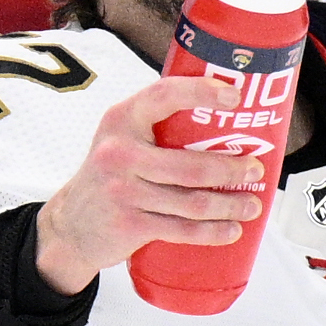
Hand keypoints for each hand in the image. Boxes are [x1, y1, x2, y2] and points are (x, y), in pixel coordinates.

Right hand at [35, 76, 263, 295]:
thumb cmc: (109, 175)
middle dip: (232, 169)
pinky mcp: (129, 224)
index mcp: (122, 120)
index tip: (235, 96)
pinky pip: (181, 230)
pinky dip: (212, 232)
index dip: (201, 92)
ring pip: (192, 201)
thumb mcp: (121, 139)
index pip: (164, 96)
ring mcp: (123, 191)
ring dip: (230, 205)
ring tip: (252, 203)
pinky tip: (231, 230)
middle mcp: (119, 153)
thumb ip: (158, 125)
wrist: (69, 224)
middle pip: (191, 164)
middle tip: (256, 170)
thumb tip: (223, 118)